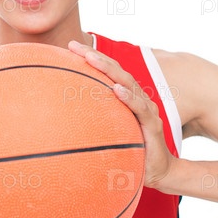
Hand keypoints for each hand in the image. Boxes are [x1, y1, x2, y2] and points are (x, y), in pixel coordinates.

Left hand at [68, 40, 175, 190]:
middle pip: (115, 71)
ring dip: (109, 70)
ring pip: (127, 84)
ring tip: (92, 59)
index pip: (107, 72)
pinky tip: (118, 90)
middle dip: (95, 56)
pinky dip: (129, 98)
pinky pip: (141, 109)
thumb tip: (60, 120)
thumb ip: (92, 122)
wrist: (158, 171)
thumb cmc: (132, 150)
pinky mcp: (153, 125)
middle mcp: (137, 98)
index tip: (70, 46)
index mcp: (127, 97)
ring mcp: (146, 110)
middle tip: (74, 45)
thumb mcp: (108, 134)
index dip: (91, 57)